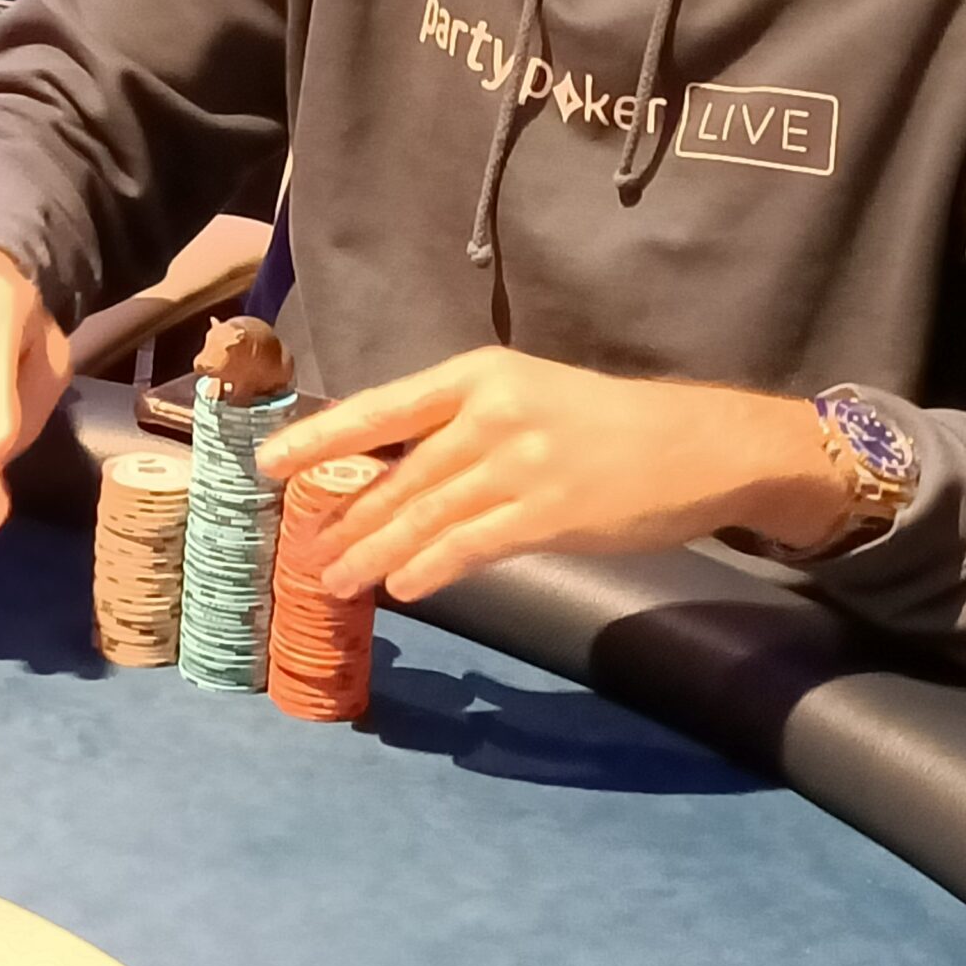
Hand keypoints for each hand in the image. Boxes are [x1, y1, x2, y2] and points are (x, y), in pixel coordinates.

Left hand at [253, 348, 848, 601]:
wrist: (698, 444)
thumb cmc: (606, 426)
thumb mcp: (528, 402)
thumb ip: (462, 432)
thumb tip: (391, 474)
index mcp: (478, 376)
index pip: (380, 407)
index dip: (318, 437)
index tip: (267, 464)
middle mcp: (490, 413)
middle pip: (396, 473)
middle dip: (343, 517)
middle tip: (302, 551)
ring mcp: (519, 462)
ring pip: (423, 513)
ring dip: (372, 552)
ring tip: (333, 578)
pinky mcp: (548, 511)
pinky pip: (470, 545)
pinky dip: (429, 568)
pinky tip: (402, 588)